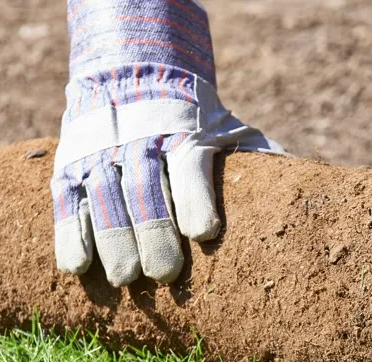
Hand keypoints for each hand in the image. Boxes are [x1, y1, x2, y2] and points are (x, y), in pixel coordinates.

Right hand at [52, 0, 281, 286]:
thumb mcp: (227, 129)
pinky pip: (67, 203)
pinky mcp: (72, 168)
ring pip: (105, 199)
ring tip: (126, 279)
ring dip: (114, 241)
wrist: (132, 72)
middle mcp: (140, 143)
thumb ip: (256, 159)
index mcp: (184, 135)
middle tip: (164, 274)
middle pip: (144, 191)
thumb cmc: (194, 121)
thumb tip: (304, 187)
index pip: (189, 167)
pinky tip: (77, 268)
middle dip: (154, 233)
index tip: (204, 234)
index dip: (195, 199)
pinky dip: (70, 235)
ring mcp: (102, 155)